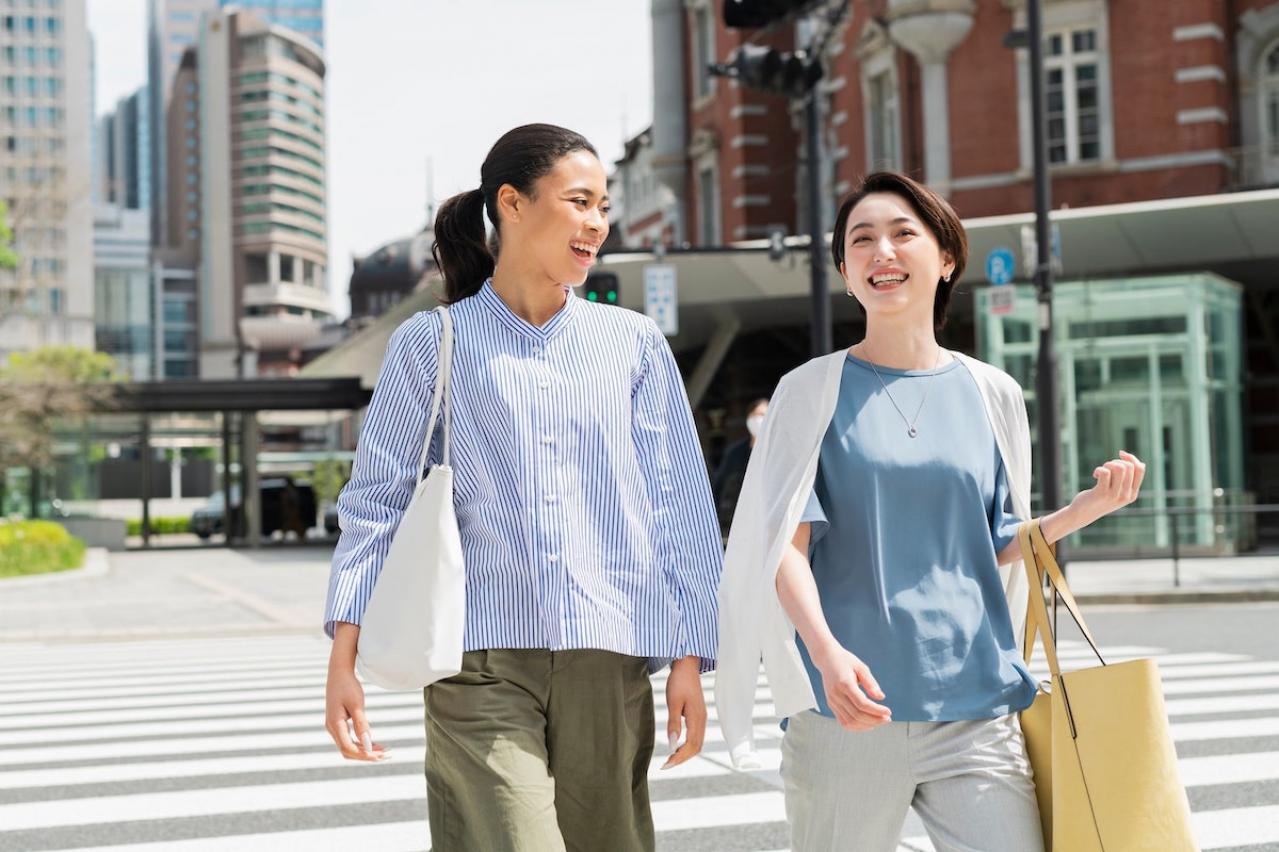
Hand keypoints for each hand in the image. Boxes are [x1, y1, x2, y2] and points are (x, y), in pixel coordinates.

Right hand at [325, 631, 389, 761]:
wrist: (339, 673)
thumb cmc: (348, 686)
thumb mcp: (357, 704)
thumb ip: (361, 724)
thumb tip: (367, 743)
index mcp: (334, 723)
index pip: (348, 748)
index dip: (364, 754)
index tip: (380, 755)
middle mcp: (332, 728)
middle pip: (347, 751)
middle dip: (366, 756)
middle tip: (386, 755)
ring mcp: (334, 727)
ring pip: (348, 747)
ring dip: (365, 751)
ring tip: (383, 751)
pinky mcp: (338, 724)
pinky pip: (348, 740)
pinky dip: (361, 744)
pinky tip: (374, 743)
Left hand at [662, 656, 706, 768]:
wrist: (687, 666)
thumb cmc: (679, 681)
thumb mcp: (673, 702)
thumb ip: (673, 723)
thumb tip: (672, 745)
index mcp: (697, 718)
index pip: (691, 745)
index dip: (679, 757)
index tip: (666, 764)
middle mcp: (702, 720)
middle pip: (696, 748)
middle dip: (682, 759)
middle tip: (666, 765)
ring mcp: (702, 718)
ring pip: (697, 743)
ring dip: (685, 753)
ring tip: (671, 758)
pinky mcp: (699, 715)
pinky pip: (696, 736)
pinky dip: (688, 745)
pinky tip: (677, 746)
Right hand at [811, 642, 890, 731]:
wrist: (827, 659)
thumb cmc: (846, 661)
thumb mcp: (861, 667)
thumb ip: (871, 683)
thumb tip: (881, 697)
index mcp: (844, 683)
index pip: (862, 703)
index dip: (876, 710)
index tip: (888, 711)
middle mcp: (836, 694)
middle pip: (857, 715)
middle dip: (874, 719)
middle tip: (887, 718)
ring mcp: (832, 701)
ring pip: (850, 722)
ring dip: (867, 725)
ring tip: (879, 721)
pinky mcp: (831, 705)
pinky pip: (843, 722)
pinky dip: (857, 727)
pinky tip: (868, 724)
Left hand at [1071, 450, 1145, 525]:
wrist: (1083, 513)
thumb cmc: (1101, 497)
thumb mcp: (1118, 490)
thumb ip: (1127, 479)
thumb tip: (1136, 461)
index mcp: (1133, 494)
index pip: (1140, 469)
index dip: (1130, 458)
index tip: (1120, 455)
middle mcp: (1126, 495)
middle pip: (1128, 466)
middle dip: (1116, 462)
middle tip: (1106, 469)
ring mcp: (1114, 495)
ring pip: (1119, 468)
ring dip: (1108, 464)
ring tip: (1101, 471)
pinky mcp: (1102, 493)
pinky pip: (1105, 472)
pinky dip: (1099, 469)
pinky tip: (1095, 476)